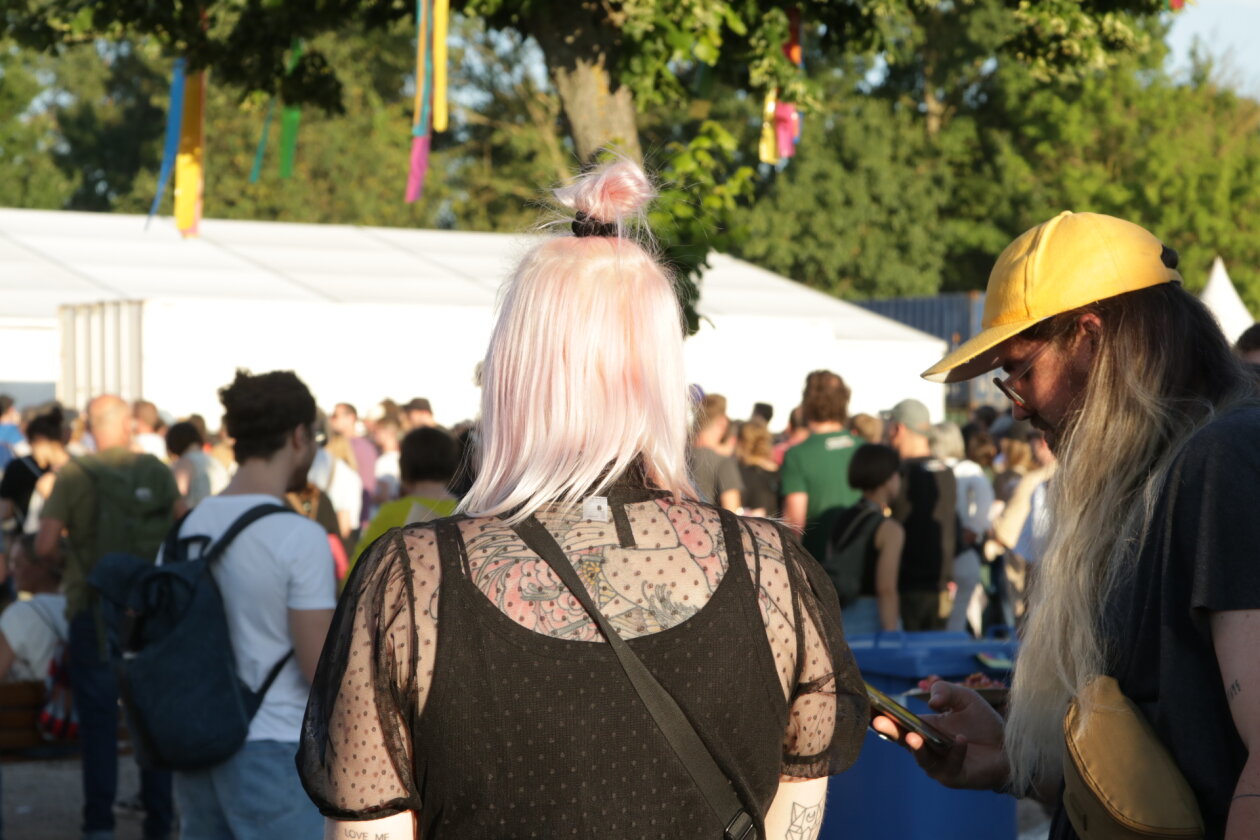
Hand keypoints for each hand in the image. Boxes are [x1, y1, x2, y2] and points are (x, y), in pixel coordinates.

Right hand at [871, 681, 1009, 790]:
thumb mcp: (964, 698)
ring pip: (922, 758)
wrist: (1010, 747)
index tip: (869, 706)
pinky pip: (950, 766)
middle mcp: (925, 748)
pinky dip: (954, 753)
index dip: (883, 715)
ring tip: (912, 735)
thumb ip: (945, 690)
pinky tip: (961, 741)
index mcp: (923, 728)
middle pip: (902, 740)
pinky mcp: (953, 777)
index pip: (898, 722)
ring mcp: (937, 765)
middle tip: (879, 721)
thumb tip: (931, 702)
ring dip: (917, 747)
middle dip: (890, 731)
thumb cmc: (984, 723)